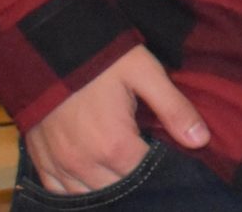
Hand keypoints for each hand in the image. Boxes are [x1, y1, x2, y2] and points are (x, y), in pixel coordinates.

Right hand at [23, 45, 208, 194]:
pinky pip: (59, 191)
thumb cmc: (101, 58)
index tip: (166, 147)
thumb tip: (201, 140)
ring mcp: (59, 164)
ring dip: (109, 185)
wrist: (47, 45)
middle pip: (119, 188)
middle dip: (136, 176)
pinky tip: (93, 174)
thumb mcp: (145, 73)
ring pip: (90, 195)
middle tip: (145, 151)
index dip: (161, 164)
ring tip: (122, 162)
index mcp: (113, 145)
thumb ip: (174, 109)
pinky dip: (77, 189)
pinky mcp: (40, 160)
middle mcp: (83, 163)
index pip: (146, 174)